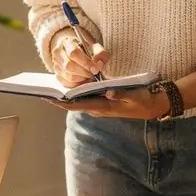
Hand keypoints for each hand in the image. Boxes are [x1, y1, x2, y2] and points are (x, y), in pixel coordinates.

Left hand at [49, 85, 169, 119]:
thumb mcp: (135, 96)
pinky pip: (86, 98)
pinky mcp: (104, 101)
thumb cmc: (144, 101)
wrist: (154, 106)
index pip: (78, 105)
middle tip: (42, 91)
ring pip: (79, 101)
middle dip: (58, 99)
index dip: (61, 102)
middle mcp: (99, 108)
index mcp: (104, 107)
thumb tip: (108, 91)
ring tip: (49, 88)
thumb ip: (121, 93)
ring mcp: (101, 105)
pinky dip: (75, 93)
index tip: (48, 97)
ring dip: (65, 97)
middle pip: (74, 104)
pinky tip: (67, 86)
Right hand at [51, 29, 110, 88]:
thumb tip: (99, 65)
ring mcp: (56, 65)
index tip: (95, 68)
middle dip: (84, 72)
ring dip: (82, 79)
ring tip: (89, 76)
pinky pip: (68, 84)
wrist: (75, 51)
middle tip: (93, 74)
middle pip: (69, 66)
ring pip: (69, 77)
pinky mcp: (58, 76)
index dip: (86, 63)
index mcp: (67, 42)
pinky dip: (78, 84)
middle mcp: (58, 53)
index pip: (74, 53)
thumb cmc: (85, 49)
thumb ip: (100, 54)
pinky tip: (84, 80)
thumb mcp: (95, 47)